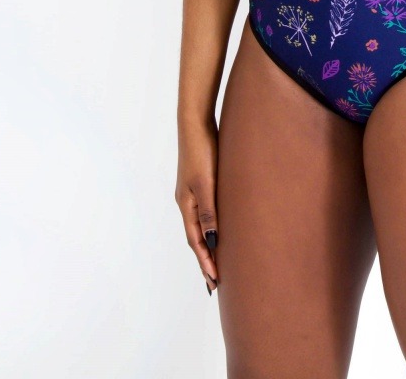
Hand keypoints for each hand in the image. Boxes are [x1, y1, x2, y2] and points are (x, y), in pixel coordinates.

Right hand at [175, 121, 220, 293]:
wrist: (196, 122)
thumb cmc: (202, 151)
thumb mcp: (206, 183)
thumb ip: (209, 211)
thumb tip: (212, 243)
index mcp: (186, 205)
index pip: (196, 241)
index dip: (205, 261)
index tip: (215, 283)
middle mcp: (187, 201)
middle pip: (196, 238)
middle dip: (205, 260)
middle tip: (215, 283)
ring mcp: (192, 192)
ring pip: (201, 226)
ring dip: (208, 245)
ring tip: (218, 262)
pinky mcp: (201, 181)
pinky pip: (206, 212)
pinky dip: (211, 226)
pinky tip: (219, 228)